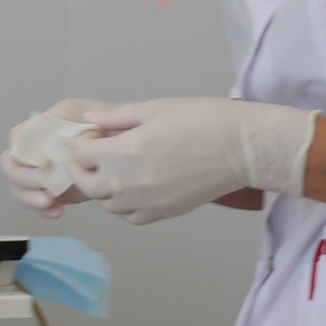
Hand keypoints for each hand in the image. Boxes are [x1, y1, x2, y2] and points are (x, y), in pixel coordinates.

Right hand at [0, 101, 111, 218]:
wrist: (132, 153)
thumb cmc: (117, 128)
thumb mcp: (105, 116)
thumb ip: (87, 123)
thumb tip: (75, 138)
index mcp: (47, 125)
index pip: (17, 137)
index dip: (21, 152)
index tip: (41, 163)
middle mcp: (39, 148)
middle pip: (10, 164)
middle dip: (22, 178)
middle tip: (43, 187)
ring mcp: (44, 171)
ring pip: (18, 186)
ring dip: (28, 198)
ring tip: (49, 203)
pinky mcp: (53, 190)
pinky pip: (36, 202)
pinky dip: (42, 210)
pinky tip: (57, 212)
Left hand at [66, 98, 316, 225]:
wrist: (243, 147)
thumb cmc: (203, 120)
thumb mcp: (155, 108)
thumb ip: (116, 116)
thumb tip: (88, 118)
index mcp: (125, 151)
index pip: (81, 155)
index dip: (83, 143)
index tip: (94, 135)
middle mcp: (131, 181)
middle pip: (87, 185)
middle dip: (82, 169)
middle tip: (91, 156)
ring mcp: (148, 201)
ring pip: (107, 205)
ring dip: (102, 189)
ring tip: (113, 170)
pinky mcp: (166, 212)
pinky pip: (131, 217)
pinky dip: (123, 206)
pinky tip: (131, 189)